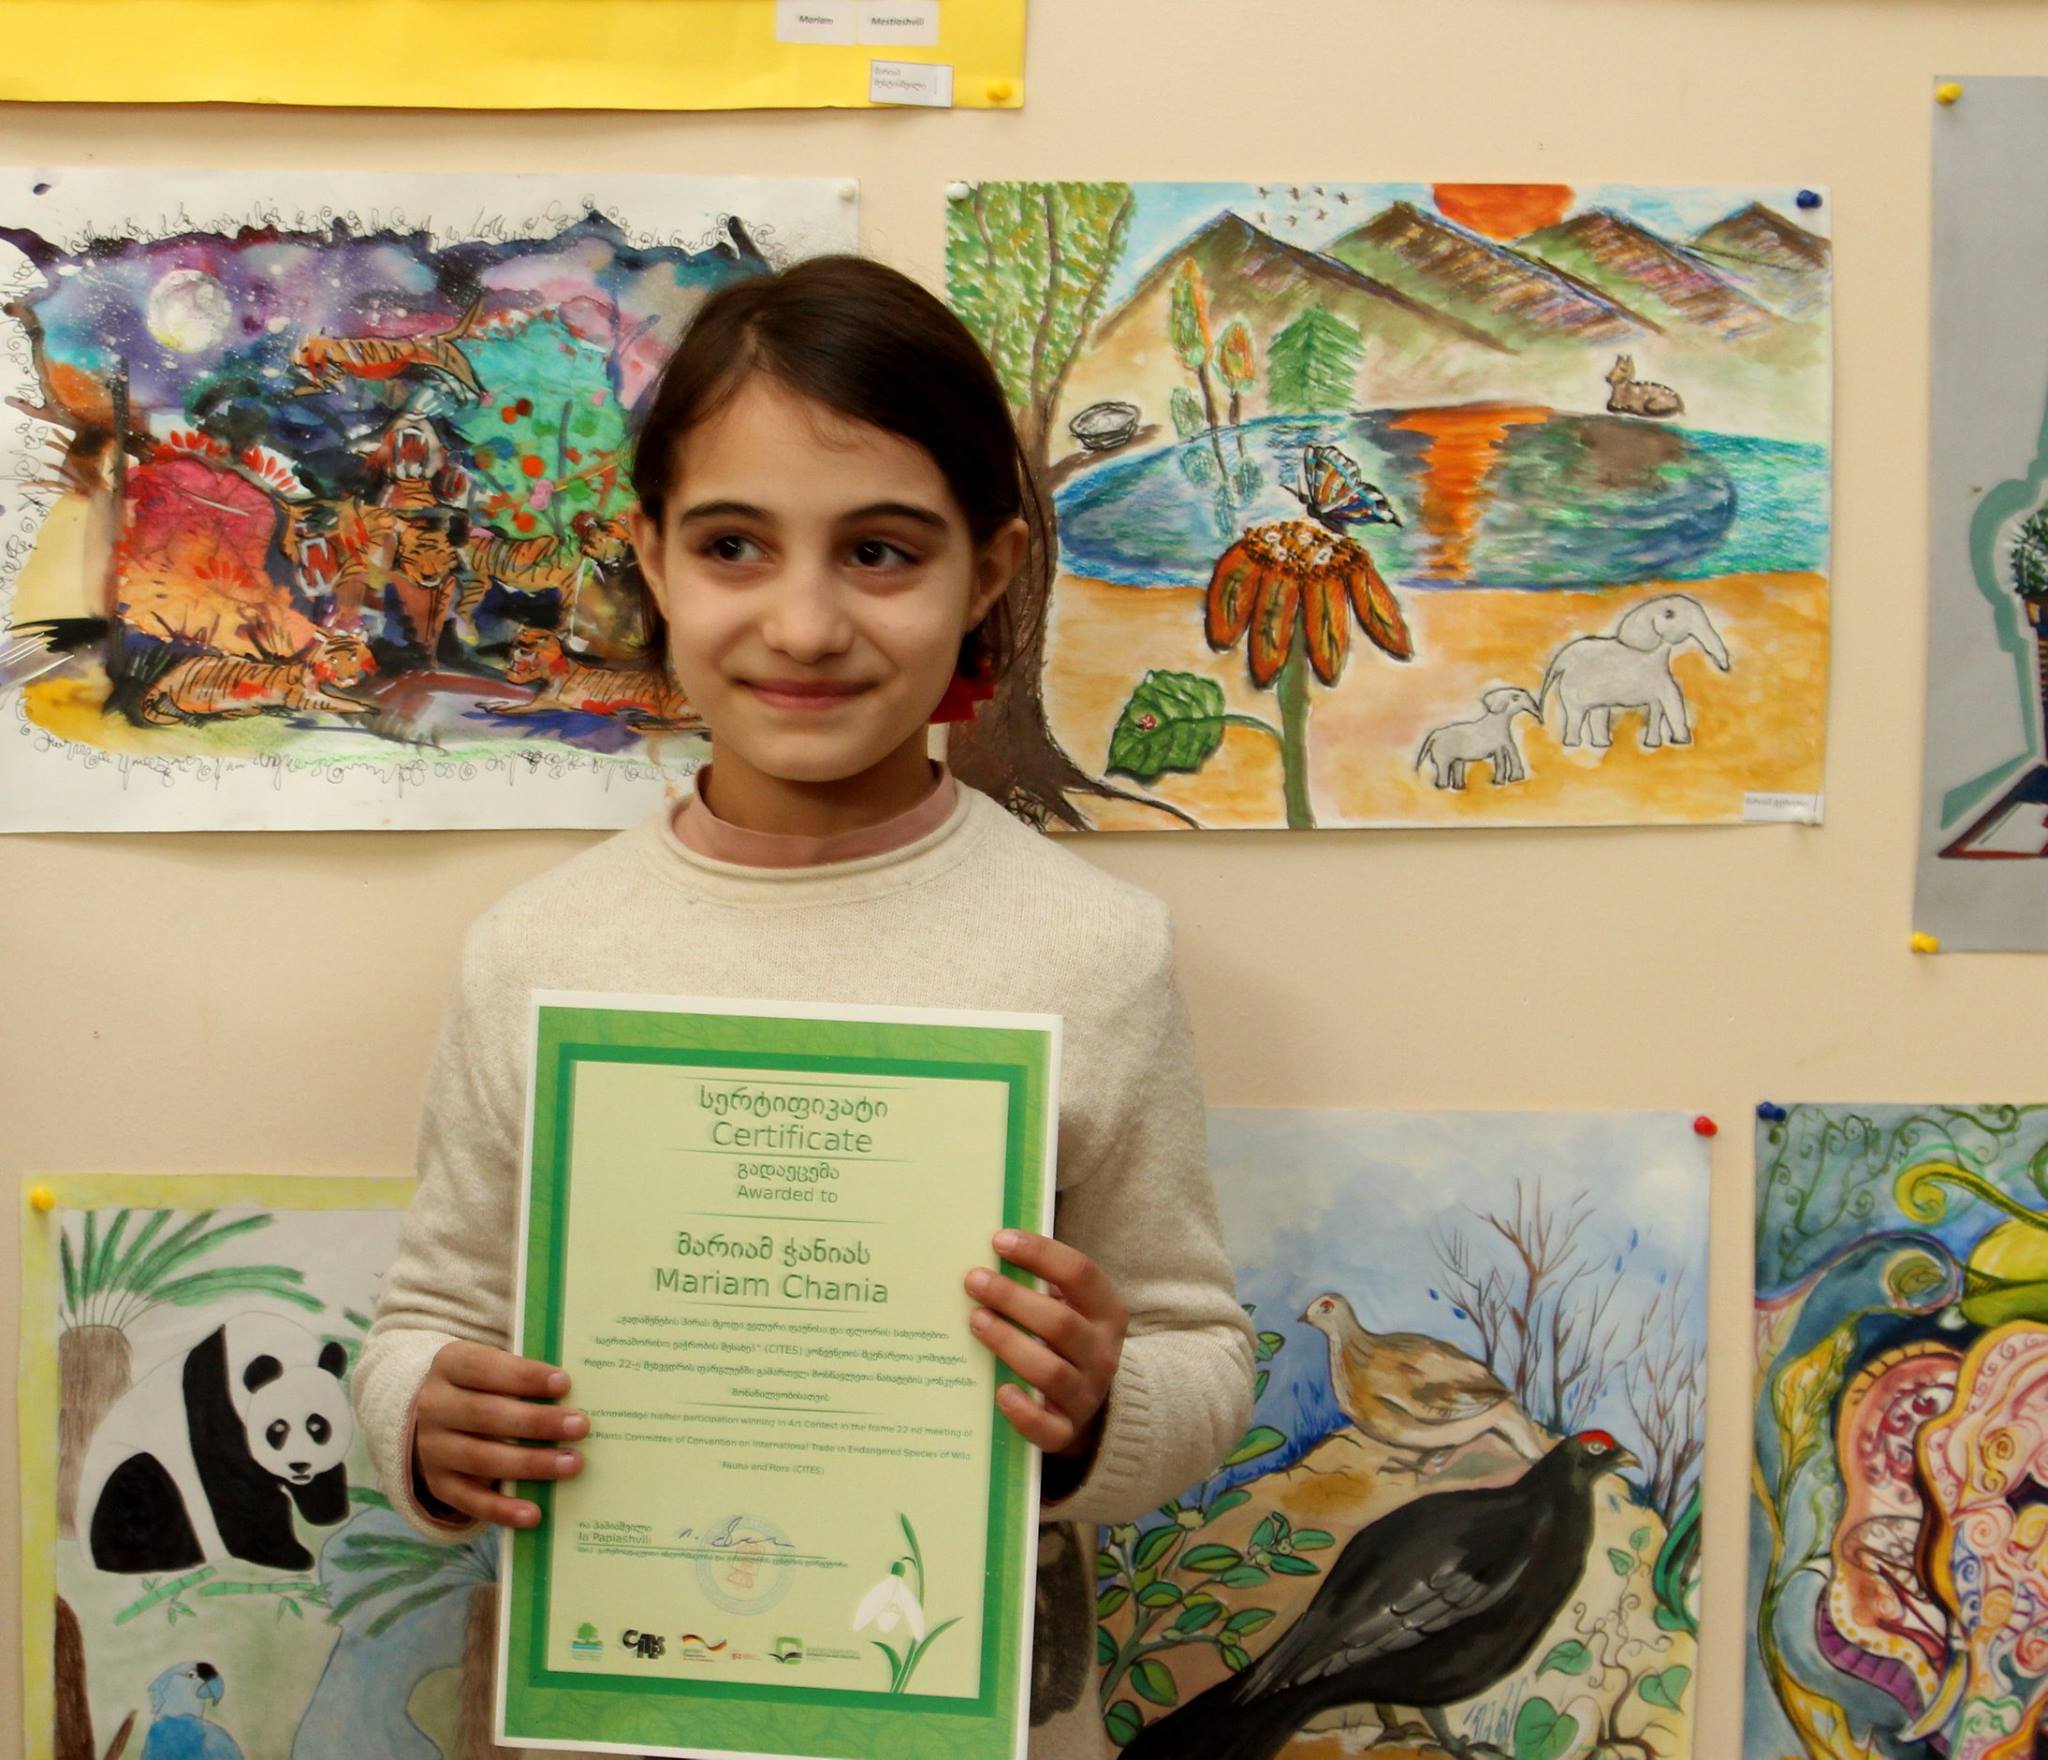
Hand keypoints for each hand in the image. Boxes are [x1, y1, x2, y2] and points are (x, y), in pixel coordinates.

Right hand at [414, 1340, 586, 1527]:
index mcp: (450, 1364)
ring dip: (530, 1464)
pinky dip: (503, 1510)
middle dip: (537, 1422)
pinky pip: (470, 1501)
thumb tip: (581, 1389)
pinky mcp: (439, 1485)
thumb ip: (527, 1374)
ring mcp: (433, 1449)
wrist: (437, 1419)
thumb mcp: (495, 1367)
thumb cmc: (485, 1385)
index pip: (484, 1368)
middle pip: (486, 1415)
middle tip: (580, 1426)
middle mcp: (434, 1406)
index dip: (524, 1376)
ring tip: (572, 1464)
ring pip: (482, 1459)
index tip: (565, 1383)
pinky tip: (534, 1514)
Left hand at [964, 1230, 1127, 1457]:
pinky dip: (1023, 1412)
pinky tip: (999, 1391)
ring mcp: (1086, 1394)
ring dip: (1009, 1343)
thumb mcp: (1068, 1307)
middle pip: (1059, 1322)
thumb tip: (987, 1253)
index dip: (1039, 1254)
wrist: (1085, 1403)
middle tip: (973, 1280)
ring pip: (1050, 1371)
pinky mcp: (1067, 1431)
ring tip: (975, 1321)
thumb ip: (1040, 1283)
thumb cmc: (1063, 1340)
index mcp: (1106, 1312)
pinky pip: (1048, 1428)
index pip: (1079, 1273)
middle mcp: (1102, 1353)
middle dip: (1012, 1298)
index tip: (998, 1240)